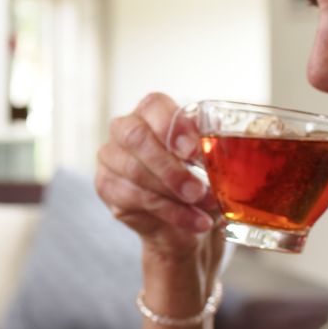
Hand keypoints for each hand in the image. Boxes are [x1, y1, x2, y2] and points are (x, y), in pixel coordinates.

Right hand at [95, 92, 220, 261]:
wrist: (186, 223)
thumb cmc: (199, 181)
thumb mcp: (211, 162)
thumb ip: (211, 148)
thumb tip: (221, 147)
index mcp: (151, 112)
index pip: (154, 105)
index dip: (174, 128)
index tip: (194, 153)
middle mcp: (125, 129)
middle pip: (136, 137)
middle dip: (170, 167)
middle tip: (199, 190)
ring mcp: (111, 156)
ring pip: (134, 170)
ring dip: (173, 193)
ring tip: (203, 208)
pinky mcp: (106, 185)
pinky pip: (134, 197)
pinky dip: (169, 212)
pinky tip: (193, 221)